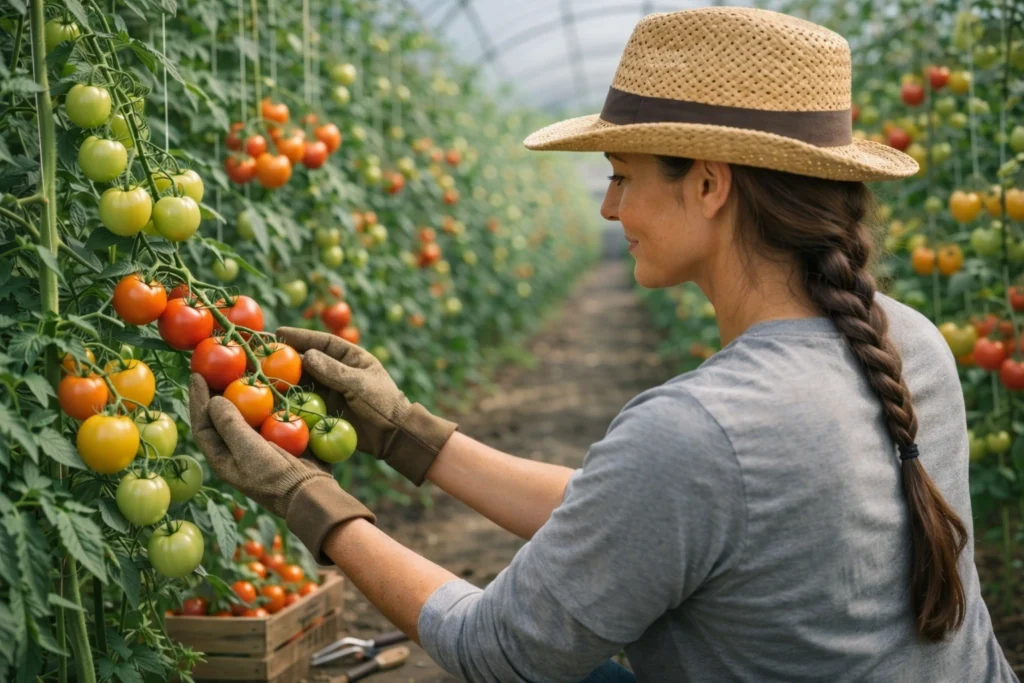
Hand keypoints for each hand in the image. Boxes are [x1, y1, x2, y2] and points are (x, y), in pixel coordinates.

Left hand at [189, 373, 374, 561]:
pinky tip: (269, 384)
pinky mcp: (278, 439)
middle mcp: (237, 449)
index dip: (197, 400)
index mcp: (223, 456)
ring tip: (241, 370)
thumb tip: (214, 399)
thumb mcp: (248, 450)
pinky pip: (267, 415)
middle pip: (221, 415)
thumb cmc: (274, 476)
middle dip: (217, 391)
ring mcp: (258, 444)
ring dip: (242, 393)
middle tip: (216, 366)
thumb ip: (230, 425)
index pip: (202, 424)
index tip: (197, 375)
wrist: (309, 492)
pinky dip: (266, 400)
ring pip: (245, 413)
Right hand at [277, 327, 457, 484]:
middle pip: (308, 361)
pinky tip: (273, 398)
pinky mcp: (325, 409)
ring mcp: (330, 390)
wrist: (393, 436)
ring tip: (263, 375)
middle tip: (263, 354)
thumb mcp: (360, 385)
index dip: (301, 337)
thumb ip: (334, 372)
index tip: (279, 333)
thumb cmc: (384, 404)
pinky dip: (291, 399)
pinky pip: (305, 401)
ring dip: (285, 379)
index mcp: (351, 358)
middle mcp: (338, 372)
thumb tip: (307, 355)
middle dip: (286, 358)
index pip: (323, 342)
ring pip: (303, 381)